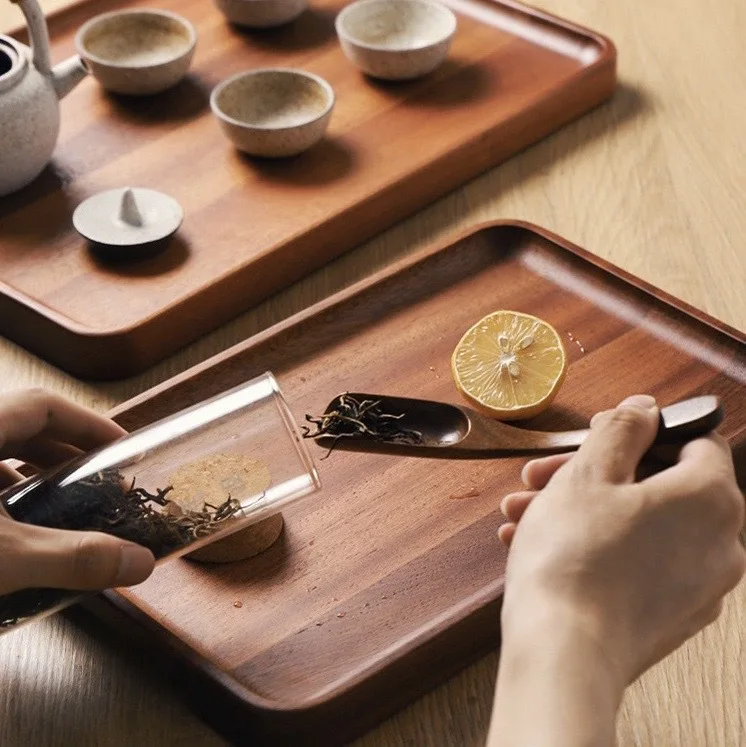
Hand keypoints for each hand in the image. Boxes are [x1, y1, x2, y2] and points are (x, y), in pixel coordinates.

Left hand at [0, 389, 154, 594]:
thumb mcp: (5, 557)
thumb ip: (71, 558)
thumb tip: (138, 562)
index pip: (42, 405)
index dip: (87, 423)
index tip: (121, 449)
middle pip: (21, 428)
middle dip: (67, 454)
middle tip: (101, 482)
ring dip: (32, 479)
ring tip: (63, 510)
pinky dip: (3, 503)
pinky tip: (17, 536)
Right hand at [499, 394, 744, 683]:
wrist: (563, 653)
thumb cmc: (575, 559)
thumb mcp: (589, 472)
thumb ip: (622, 429)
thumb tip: (645, 409)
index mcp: (710, 499)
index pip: (695, 442)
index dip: (641, 431)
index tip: (600, 436)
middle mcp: (720, 543)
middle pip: (657, 485)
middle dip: (592, 474)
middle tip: (544, 477)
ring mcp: (699, 585)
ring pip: (639, 525)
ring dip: (582, 510)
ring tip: (526, 513)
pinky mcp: (672, 615)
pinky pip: (637, 562)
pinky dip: (597, 546)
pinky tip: (541, 544)